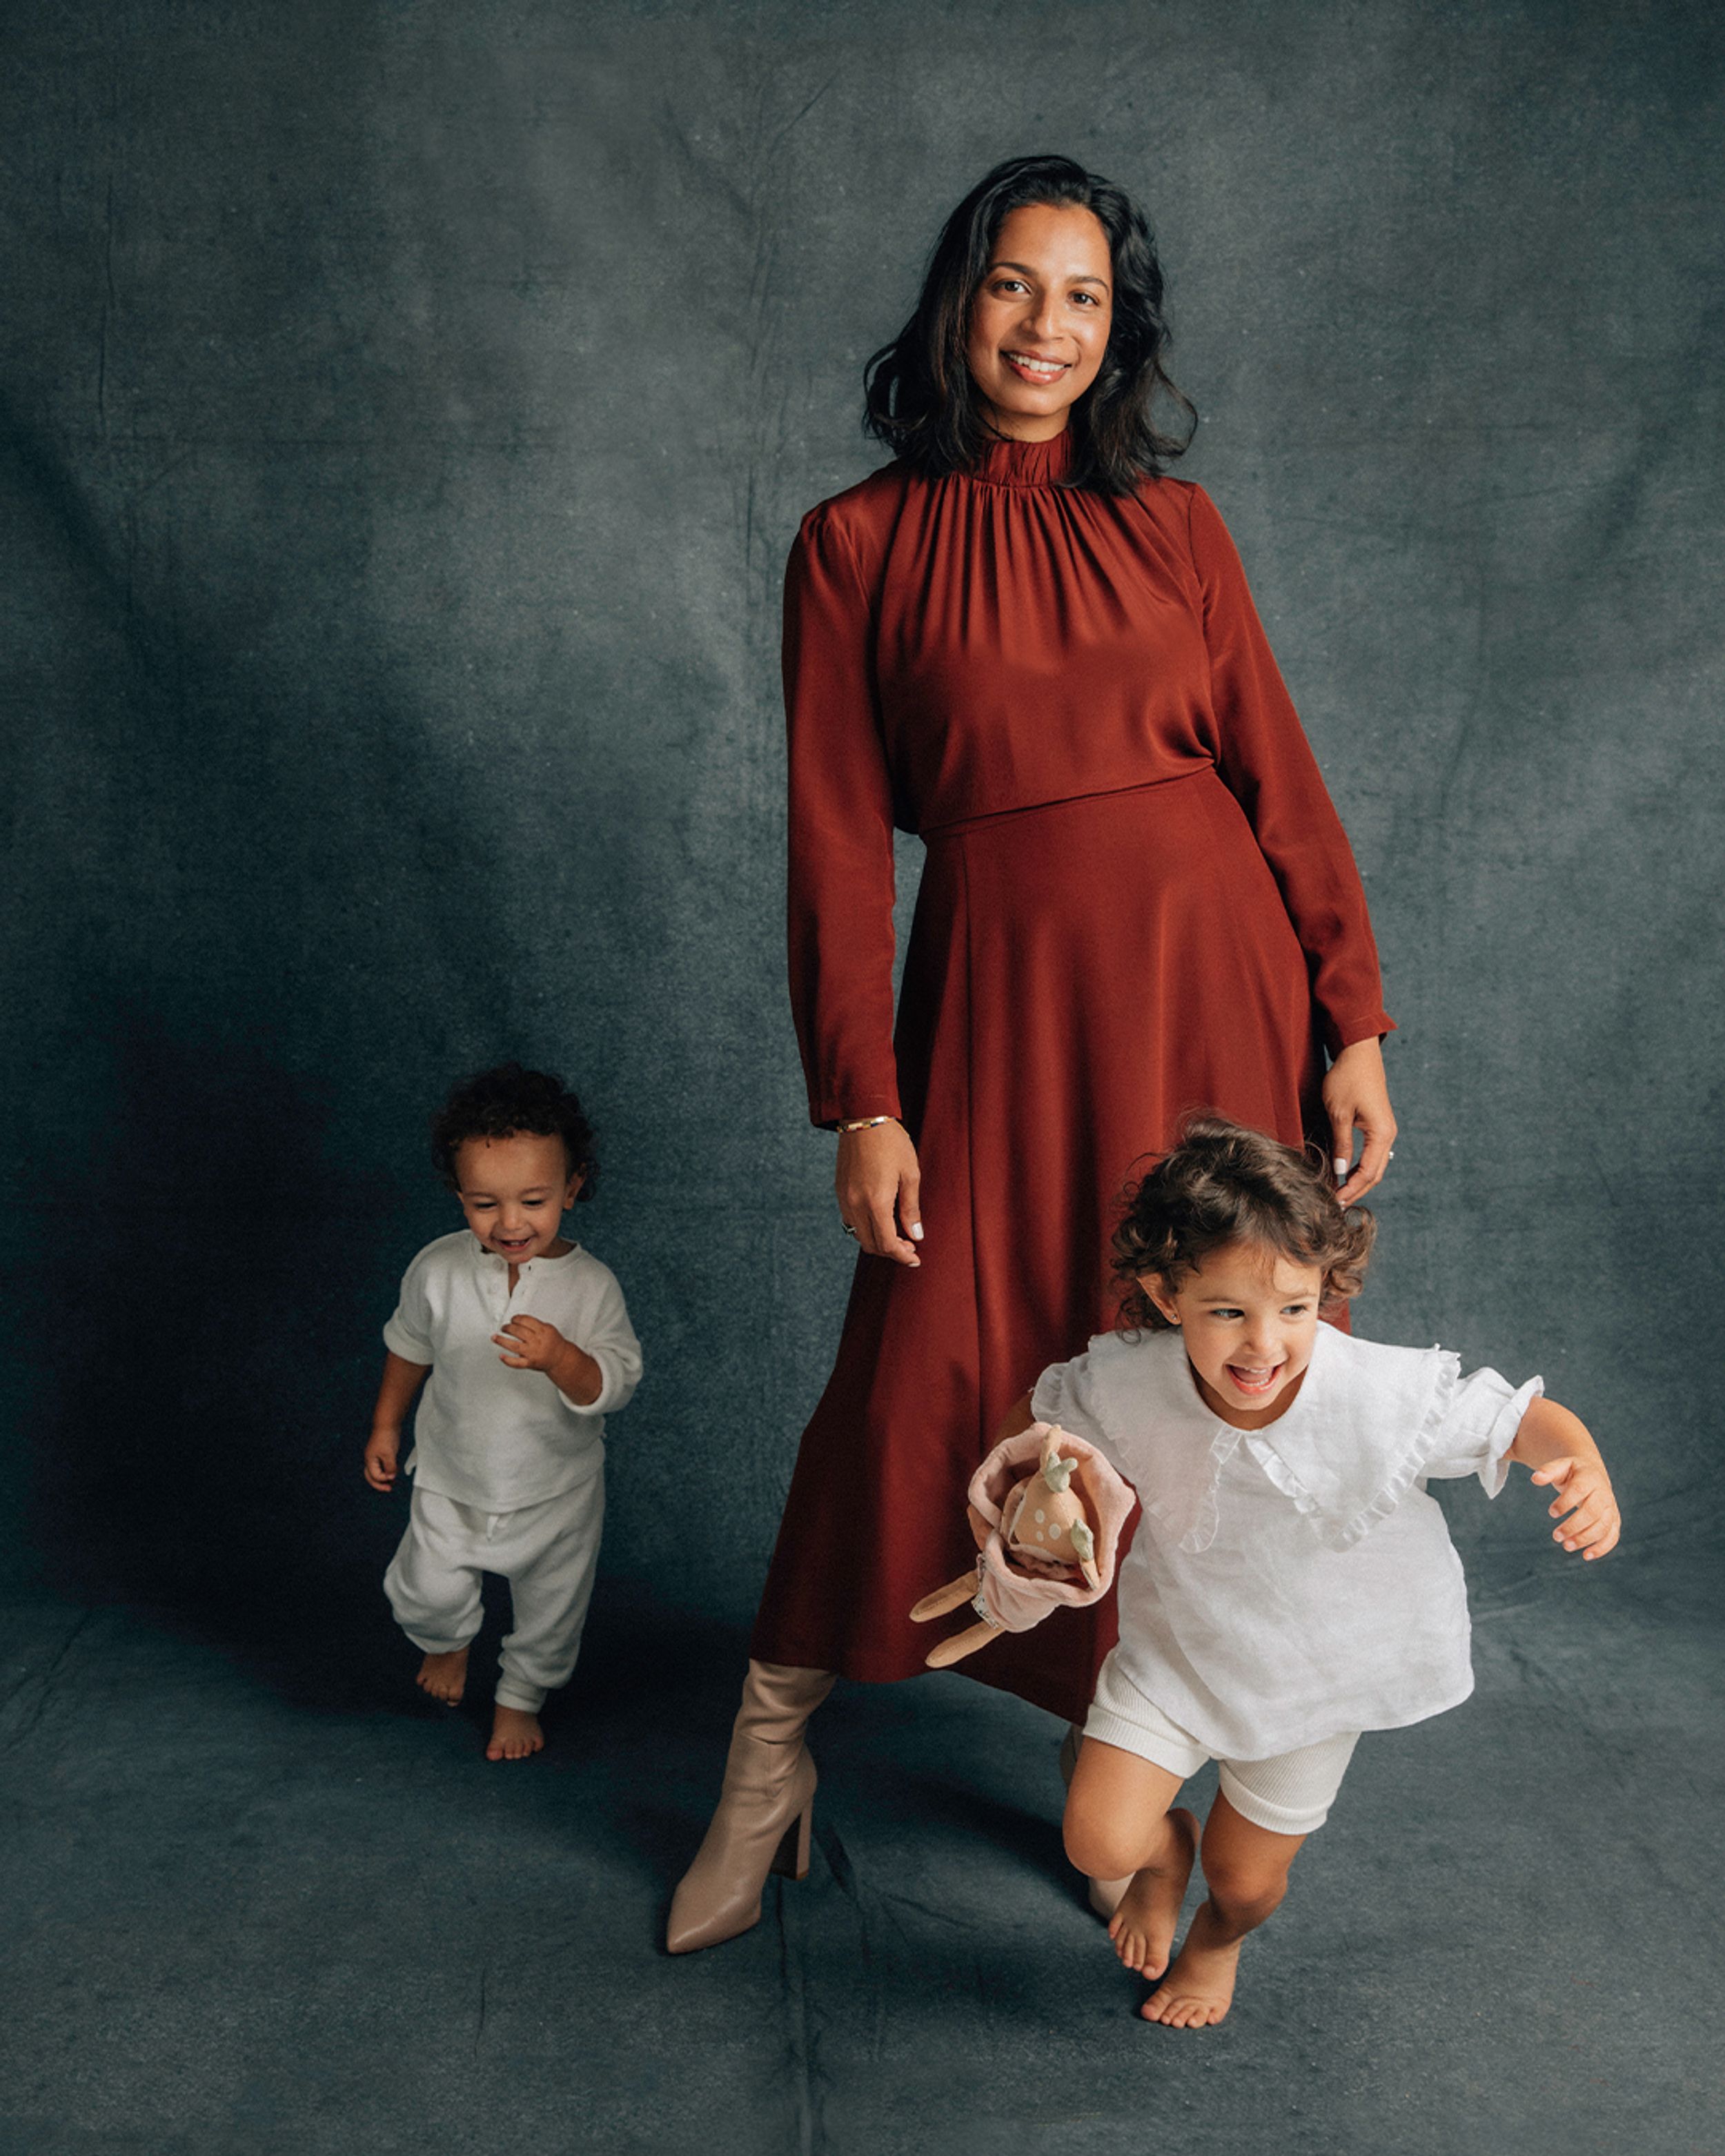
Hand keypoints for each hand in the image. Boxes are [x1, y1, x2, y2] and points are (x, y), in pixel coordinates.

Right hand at [364, 1428, 399, 1491]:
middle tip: (389, 1489)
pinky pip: (382, 1466)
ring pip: (377, 1471)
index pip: (375, 1476)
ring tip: (393, 1483)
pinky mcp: (381, 1453)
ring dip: (384, 1478)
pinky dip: (387, 1470)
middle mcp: (370, 1460)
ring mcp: (375, 1456)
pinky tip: (394, 1471)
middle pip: (371, 1477)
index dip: (384, 1479)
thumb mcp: (389, 1454)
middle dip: (379, 1484)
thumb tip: (390, 1478)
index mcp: (370, 1460)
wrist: (388, 1423)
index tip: (393, 1478)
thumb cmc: (386, 1437)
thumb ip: (390, 1467)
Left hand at [493, 1313, 566, 1370]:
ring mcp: (533, 1352)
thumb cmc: (554, 1342)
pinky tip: (501, 1356)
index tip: (512, 1319)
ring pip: (514, 1346)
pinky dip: (508, 1360)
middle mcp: (537, 1341)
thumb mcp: (549, 1328)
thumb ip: (535, 1324)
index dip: (516, 1318)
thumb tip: (519, 1320)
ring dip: (502, 1340)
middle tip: (504, 1327)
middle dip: (508, 1328)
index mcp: (542, 1330)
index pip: (525, 1320)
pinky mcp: (530, 1363)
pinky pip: (517, 1363)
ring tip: (495, 1337)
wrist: (560, 1358)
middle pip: (518, 1331)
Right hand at [836, 1119, 922, 1265]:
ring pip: (858, 1235)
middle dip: (891, 1251)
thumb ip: (911, 1208)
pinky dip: (866, 1228)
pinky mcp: (839, 1192)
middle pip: (871, 1244)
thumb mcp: (910, 1174)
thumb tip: (916, 1235)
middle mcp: (855, 1204)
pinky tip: (880, 1219)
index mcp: (876, 1202)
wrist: (863, 1118)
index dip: (902, 1255)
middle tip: (909, 1245)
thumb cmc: (892, 1143)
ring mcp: (844, 1199)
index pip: (887, 1243)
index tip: (915, 1258)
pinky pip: (850, 1221)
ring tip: (896, 1234)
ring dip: (877, 1241)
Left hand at [1324, 1037, 1396, 1203]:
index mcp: (1382, 1133)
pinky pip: (1373, 1154)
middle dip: (1356, 1190)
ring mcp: (1385, 1130)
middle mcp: (1388, 1134)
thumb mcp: (1338, 1112)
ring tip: (1339, 1192)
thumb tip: (1340, 1170)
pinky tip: (1345, 1173)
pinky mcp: (1379, 1125)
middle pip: (1375, 1173)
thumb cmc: (1347, 1078)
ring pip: (1375, 1165)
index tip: (1334, 1201)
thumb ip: (1341, 1143)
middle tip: (1336, 1203)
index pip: (1368, 1173)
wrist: (1358, 1053)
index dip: (1351, 1190)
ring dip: (1359, 1180)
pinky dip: (1360, 1167)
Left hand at [1530, 1455, 1621, 1560]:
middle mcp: (1603, 1493)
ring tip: (1566, 1546)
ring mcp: (1610, 1508)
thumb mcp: (1560, 1466)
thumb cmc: (1572, 1472)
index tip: (1551, 1513)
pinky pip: (1612, 1535)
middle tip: (1556, 1536)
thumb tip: (1535, 1478)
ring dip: (1585, 1539)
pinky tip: (1586, 1556)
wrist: (1592, 1473)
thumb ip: (1548, 1471)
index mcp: (1589, 1477)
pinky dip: (1602, 1547)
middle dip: (1574, 1526)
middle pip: (1592, 1512)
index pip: (1579, 1490)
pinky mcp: (1614, 1520)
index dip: (1565, 1502)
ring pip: (1603, 1526)